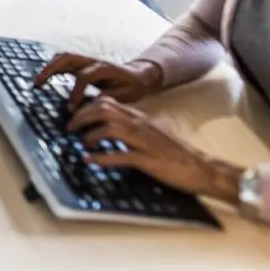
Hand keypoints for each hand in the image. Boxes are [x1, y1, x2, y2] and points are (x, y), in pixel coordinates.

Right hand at [34, 52, 162, 109]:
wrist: (139, 76)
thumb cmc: (132, 87)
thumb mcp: (124, 96)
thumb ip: (107, 99)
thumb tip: (89, 107)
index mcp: (104, 68)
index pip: (84, 77)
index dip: (76, 92)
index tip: (70, 109)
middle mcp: (93, 61)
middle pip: (68, 58)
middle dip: (51, 69)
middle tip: (39, 83)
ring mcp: (86, 61)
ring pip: (63, 57)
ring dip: (48, 67)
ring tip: (37, 81)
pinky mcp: (82, 64)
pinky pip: (64, 62)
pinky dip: (52, 68)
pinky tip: (44, 79)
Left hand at [68, 97, 241, 200]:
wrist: (202, 168)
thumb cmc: (175, 153)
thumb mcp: (151, 133)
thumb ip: (131, 128)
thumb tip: (107, 127)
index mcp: (139, 118)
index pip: (108, 102)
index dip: (87, 106)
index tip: (74, 115)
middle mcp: (140, 125)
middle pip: (105, 110)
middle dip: (83, 116)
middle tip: (70, 127)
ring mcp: (145, 142)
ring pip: (111, 128)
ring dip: (91, 135)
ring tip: (81, 143)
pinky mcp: (149, 160)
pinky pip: (122, 156)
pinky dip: (102, 158)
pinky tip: (90, 161)